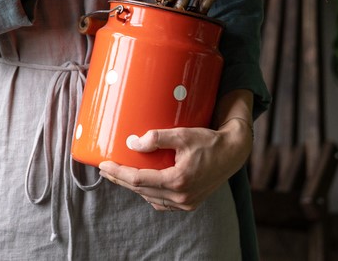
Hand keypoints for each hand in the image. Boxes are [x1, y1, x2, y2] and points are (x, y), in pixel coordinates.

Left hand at [97, 118, 253, 212]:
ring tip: (120, 175)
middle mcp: (181, 197)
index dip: (118, 173)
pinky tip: (143, 184)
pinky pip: (162, 203)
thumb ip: (157, 138)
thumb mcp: (183, 134)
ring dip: (134, 187)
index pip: (138, 180)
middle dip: (120, 180)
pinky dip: (149, 194)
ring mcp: (186, 203)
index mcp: (178, 180)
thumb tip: (132, 144)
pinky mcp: (190, 203)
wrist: (233, 153)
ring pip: (151, 198)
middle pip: (141, 191)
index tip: (103, 165)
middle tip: (105, 170)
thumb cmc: (209, 141)